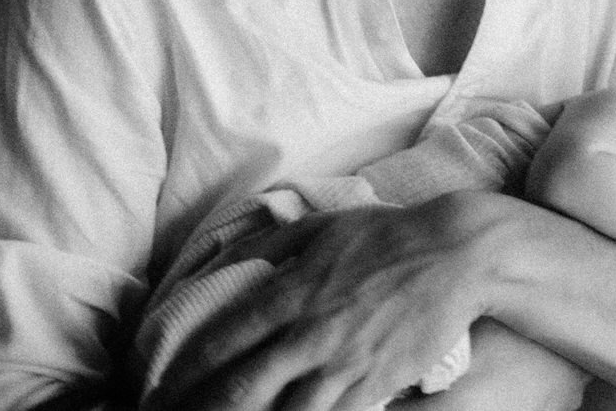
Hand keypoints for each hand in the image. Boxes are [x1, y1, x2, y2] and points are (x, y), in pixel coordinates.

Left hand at [148, 191, 500, 410]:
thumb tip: (231, 259)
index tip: (159, 393)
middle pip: (240, 391)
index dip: (183, 374)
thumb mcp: (324, 223)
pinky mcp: (372, 385)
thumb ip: (274, 244)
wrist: (456, 252)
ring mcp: (341, 363)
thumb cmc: (387, 234)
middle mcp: (308, 331)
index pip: (221, 342)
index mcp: (291, 290)